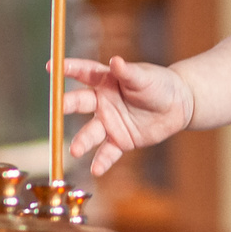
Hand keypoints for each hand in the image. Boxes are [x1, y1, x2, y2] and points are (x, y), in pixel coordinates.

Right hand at [60, 55, 193, 175]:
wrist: (178, 105)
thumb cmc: (159, 84)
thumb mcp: (144, 77)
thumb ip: (128, 72)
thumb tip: (115, 61)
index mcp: (107, 81)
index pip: (84, 73)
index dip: (68, 69)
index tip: (51, 67)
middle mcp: (103, 102)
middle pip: (80, 103)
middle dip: (68, 105)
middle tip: (58, 109)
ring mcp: (110, 122)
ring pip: (91, 132)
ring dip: (82, 141)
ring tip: (75, 150)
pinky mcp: (120, 140)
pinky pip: (108, 152)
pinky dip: (102, 161)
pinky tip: (96, 170)